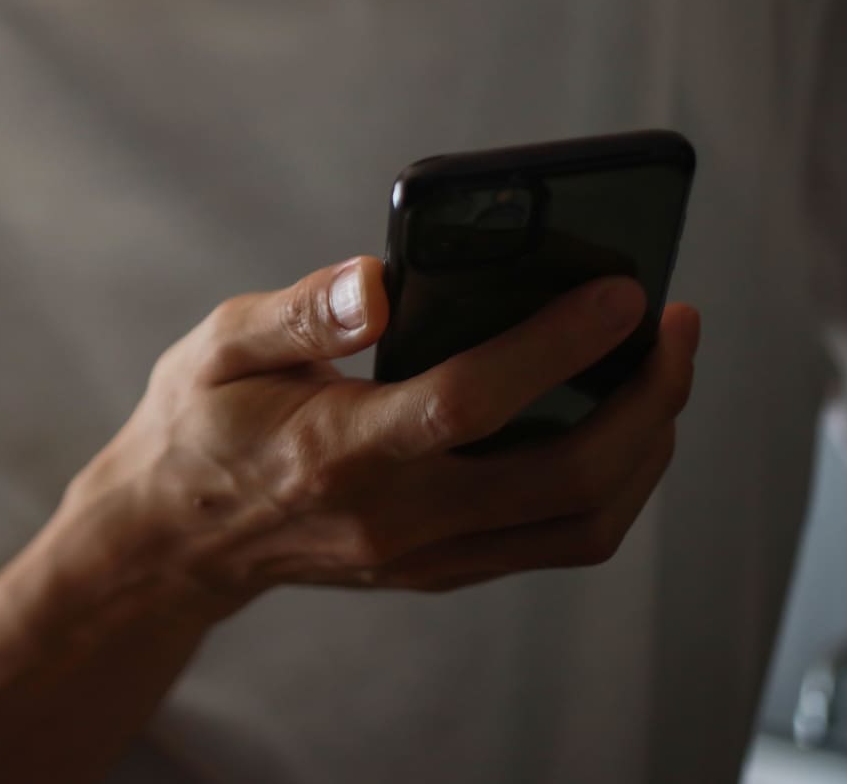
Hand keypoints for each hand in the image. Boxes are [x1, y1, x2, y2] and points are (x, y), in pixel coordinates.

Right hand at [65, 257, 700, 609]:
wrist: (174, 538)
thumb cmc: (198, 424)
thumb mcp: (218, 347)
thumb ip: (301, 312)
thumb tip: (381, 279)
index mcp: (336, 449)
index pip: (469, 402)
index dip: (556, 345)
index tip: (621, 292)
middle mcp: (394, 516)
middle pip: (565, 477)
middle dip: (647, 399)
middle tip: (672, 324)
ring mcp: (425, 553)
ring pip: (582, 522)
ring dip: (647, 448)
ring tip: (661, 369)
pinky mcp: (442, 567)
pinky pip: (559, 538)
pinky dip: (614, 481)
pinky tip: (618, 420)